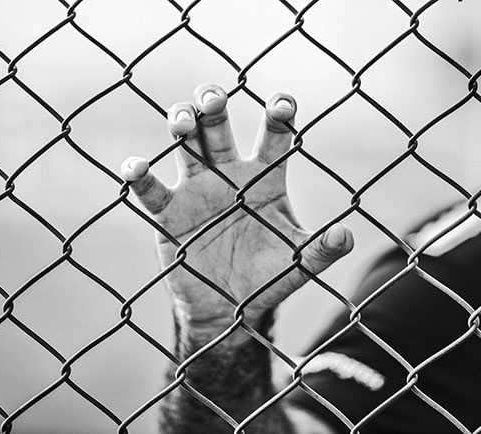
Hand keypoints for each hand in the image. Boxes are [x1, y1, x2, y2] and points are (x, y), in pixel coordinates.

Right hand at [120, 84, 352, 336]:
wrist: (229, 308)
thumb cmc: (267, 279)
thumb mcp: (298, 265)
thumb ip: (321, 250)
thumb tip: (345, 236)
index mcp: (266, 179)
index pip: (274, 138)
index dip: (278, 116)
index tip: (282, 104)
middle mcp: (230, 175)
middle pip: (219, 127)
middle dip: (214, 106)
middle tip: (214, 100)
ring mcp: (197, 190)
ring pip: (185, 145)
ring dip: (181, 125)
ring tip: (183, 120)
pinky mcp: (169, 212)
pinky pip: (151, 190)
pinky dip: (140, 177)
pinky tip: (135, 168)